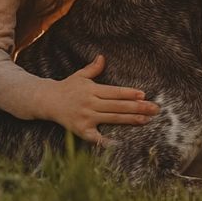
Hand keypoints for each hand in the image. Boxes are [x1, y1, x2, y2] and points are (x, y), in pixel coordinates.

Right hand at [43, 55, 158, 144]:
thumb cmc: (66, 88)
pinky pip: (95, 137)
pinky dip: (106, 141)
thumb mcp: (79, 76)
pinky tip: (120, 143)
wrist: (46, 101)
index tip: (143, 95)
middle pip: (118, 106)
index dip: (129, 94)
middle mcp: (90, 103)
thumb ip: (93, 68)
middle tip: (154, 109)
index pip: (115, 92)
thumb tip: (102, 57)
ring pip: (112, 119)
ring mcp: (86, 117)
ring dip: (130, 120)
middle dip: (138, 108)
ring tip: (146, 120)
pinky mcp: (80, 130)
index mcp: (92, 90)